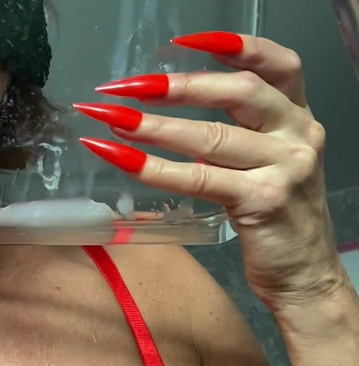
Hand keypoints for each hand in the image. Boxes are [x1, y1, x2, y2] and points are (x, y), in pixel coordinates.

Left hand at [76, 32, 344, 309]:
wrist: (305, 275)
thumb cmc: (275, 219)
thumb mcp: (264, 163)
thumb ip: (233, 134)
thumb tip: (163, 111)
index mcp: (298, 118)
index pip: (278, 64)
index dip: (235, 45)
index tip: (184, 41)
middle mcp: (299, 135)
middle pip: (239, 91)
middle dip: (177, 86)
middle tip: (124, 87)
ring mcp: (286, 168)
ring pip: (212, 136)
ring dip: (153, 126)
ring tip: (109, 119)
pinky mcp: (264, 201)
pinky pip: (199, 178)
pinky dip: (154, 168)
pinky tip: (120, 158)